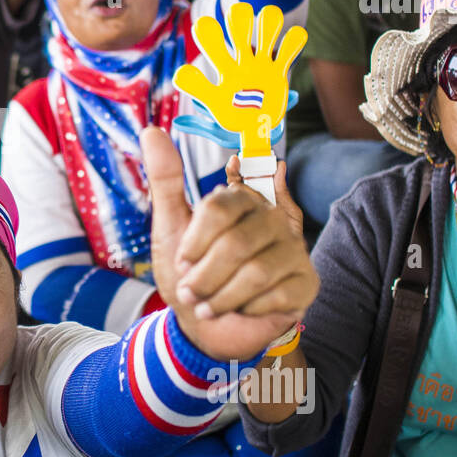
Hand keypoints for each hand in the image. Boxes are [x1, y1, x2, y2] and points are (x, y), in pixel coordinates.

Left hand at [143, 127, 317, 360]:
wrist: (207, 325)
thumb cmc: (189, 271)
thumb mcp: (170, 227)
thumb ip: (166, 180)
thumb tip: (151, 131)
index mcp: (241, 199)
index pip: (220, 205)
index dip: (195, 240)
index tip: (183, 258)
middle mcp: (272, 217)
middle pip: (236, 244)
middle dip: (204, 276)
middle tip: (190, 290)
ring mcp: (292, 249)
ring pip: (255, 273)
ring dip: (221, 297)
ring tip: (206, 305)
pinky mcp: (305, 282)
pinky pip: (274, 297)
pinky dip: (245, 310)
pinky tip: (240, 309)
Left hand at [173, 2, 305, 156]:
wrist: (260, 132)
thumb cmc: (235, 127)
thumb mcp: (215, 130)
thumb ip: (199, 125)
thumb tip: (177, 123)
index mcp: (226, 75)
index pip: (216, 54)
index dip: (210, 40)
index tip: (203, 26)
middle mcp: (243, 66)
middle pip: (240, 40)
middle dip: (239, 26)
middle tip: (238, 11)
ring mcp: (262, 67)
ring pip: (264, 41)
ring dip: (267, 28)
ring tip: (269, 15)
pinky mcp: (279, 73)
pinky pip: (287, 56)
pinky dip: (293, 44)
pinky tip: (297, 33)